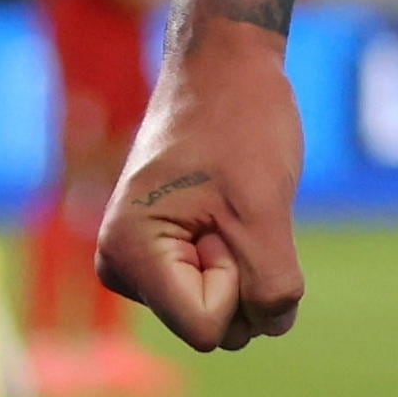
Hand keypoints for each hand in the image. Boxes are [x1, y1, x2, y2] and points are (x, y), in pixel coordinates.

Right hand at [100, 24, 308, 349]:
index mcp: (129, 255)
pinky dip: (244, 256)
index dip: (238, 278)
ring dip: (248, 265)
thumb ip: (271, 284)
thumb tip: (273, 325)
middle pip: (216, 328)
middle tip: (233, 206)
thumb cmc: (241, 124)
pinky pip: (224, 289)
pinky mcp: (169, 256)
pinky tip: (229, 210)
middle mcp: (124, 269)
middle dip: (245, 276)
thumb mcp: (265, 210)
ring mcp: (144, 265)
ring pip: (225, 312)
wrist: (224, 68)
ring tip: (230, 204)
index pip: (208, 327)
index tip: (227, 217)